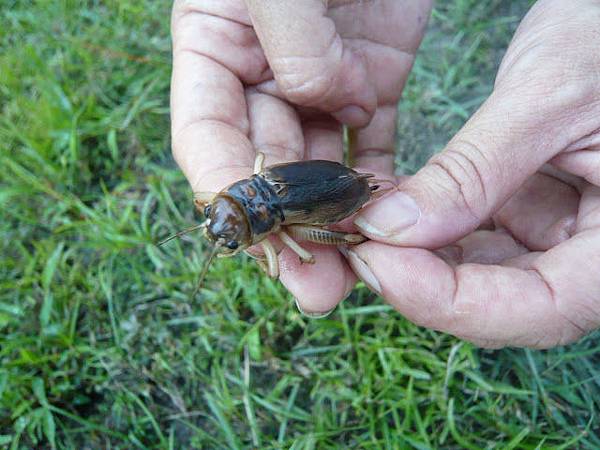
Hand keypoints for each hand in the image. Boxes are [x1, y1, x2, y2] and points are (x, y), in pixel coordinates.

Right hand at [170, 0, 431, 313]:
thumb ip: (287, 38)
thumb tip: (322, 102)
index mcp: (212, 50)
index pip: (207, 140)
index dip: (229, 196)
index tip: (257, 244)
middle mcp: (258, 78)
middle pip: (266, 170)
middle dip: (290, 233)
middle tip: (316, 289)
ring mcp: (316, 85)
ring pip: (317, 170)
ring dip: (334, 223)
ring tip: (356, 272)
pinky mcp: (371, 83)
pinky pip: (369, 144)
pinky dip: (377, 181)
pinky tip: (389, 216)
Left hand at [349, 0, 599, 347]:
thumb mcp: (547, 98)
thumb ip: (473, 172)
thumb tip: (389, 229)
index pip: (542, 307)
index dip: (454, 302)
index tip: (380, 265)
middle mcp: (592, 251)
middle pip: (503, 301)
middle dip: (420, 281)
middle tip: (355, 245)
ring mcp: (557, 231)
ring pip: (478, 271)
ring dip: (414, 254)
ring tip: (362, 221)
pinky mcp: (526, 208)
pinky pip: (471, 234)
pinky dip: (424, 223)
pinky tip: (385, 205)